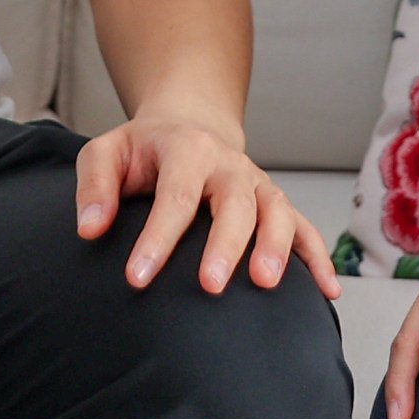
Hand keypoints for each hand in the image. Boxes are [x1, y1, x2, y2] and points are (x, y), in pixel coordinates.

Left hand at [73, 112, 340, 297]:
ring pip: (277, 213)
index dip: (158, 238)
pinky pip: (305, 229)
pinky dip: (319, 258)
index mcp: (186, 150)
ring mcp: (258, 185)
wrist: (188, 126)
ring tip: (266, 284)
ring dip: (277, 247)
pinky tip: (328, 292)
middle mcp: (229, 166)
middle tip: (210, 286)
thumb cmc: (143, 150)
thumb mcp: (107, 153)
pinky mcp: (275, 205)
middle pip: (235, 204)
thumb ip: (95, 186)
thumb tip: (90, 229)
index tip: (137, 278)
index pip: (175, 195)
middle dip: (225, 245)